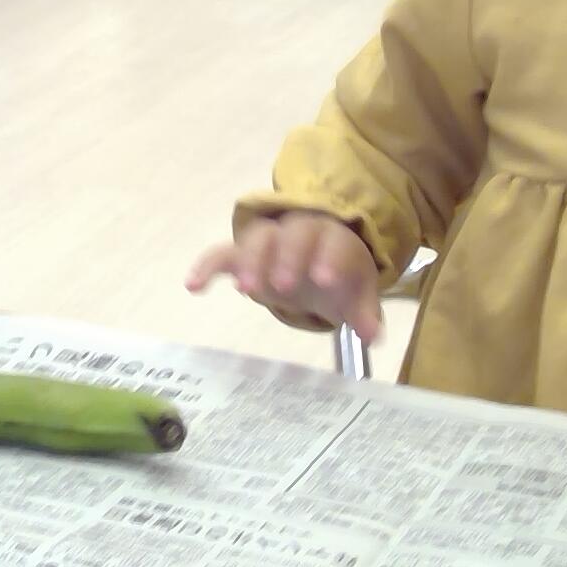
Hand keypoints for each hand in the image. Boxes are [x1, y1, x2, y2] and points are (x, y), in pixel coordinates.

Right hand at [188, 211, 382, 341]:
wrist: (317, 254)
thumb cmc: (338, 274)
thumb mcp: (356, 292)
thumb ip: (363, 312)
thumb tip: (373, 335)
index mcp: (333, 238)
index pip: (332, 241)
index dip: (328, 257)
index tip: (323, 280)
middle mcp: (299, 231)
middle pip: (291, 234)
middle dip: (286, 257)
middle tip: (282, 287)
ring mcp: (269, 239)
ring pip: (257, 238)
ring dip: (251, 261)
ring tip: (246, 290)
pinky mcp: (243, 252)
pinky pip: (222, 251)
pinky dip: (207, 265)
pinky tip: (192, 286)